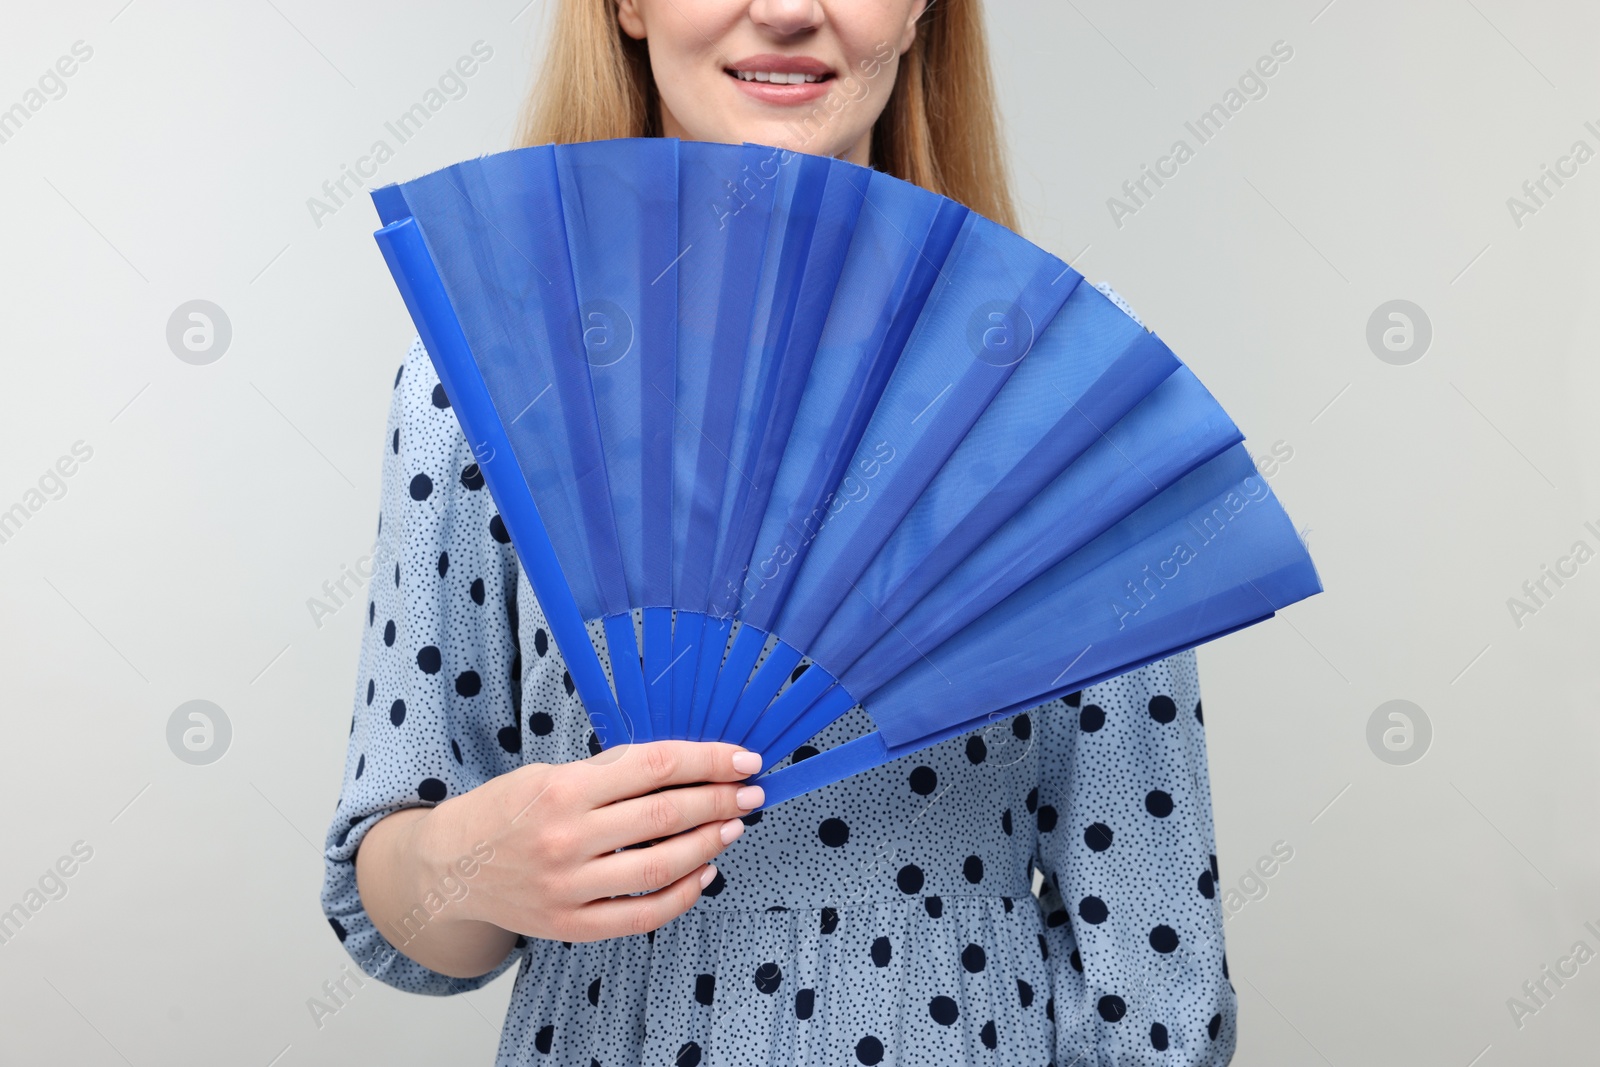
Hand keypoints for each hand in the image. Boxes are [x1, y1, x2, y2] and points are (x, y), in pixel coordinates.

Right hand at [415, 741, 764, 943]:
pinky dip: (680, 895)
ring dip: (707, 845)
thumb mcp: (548, 774)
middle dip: (718, 801)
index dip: (707, 762)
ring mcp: (568, 887)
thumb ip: (609, 774)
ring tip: (732, 827)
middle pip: (664, 816)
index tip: (743, 760)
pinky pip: (640, 914)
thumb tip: (681, 767)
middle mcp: (566, 838)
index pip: (654, 767)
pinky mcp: (570, 924)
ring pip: (659, 867)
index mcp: (563, 790)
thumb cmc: (504, 811)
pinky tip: (702, 874)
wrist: (449, 866)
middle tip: (751, 793)